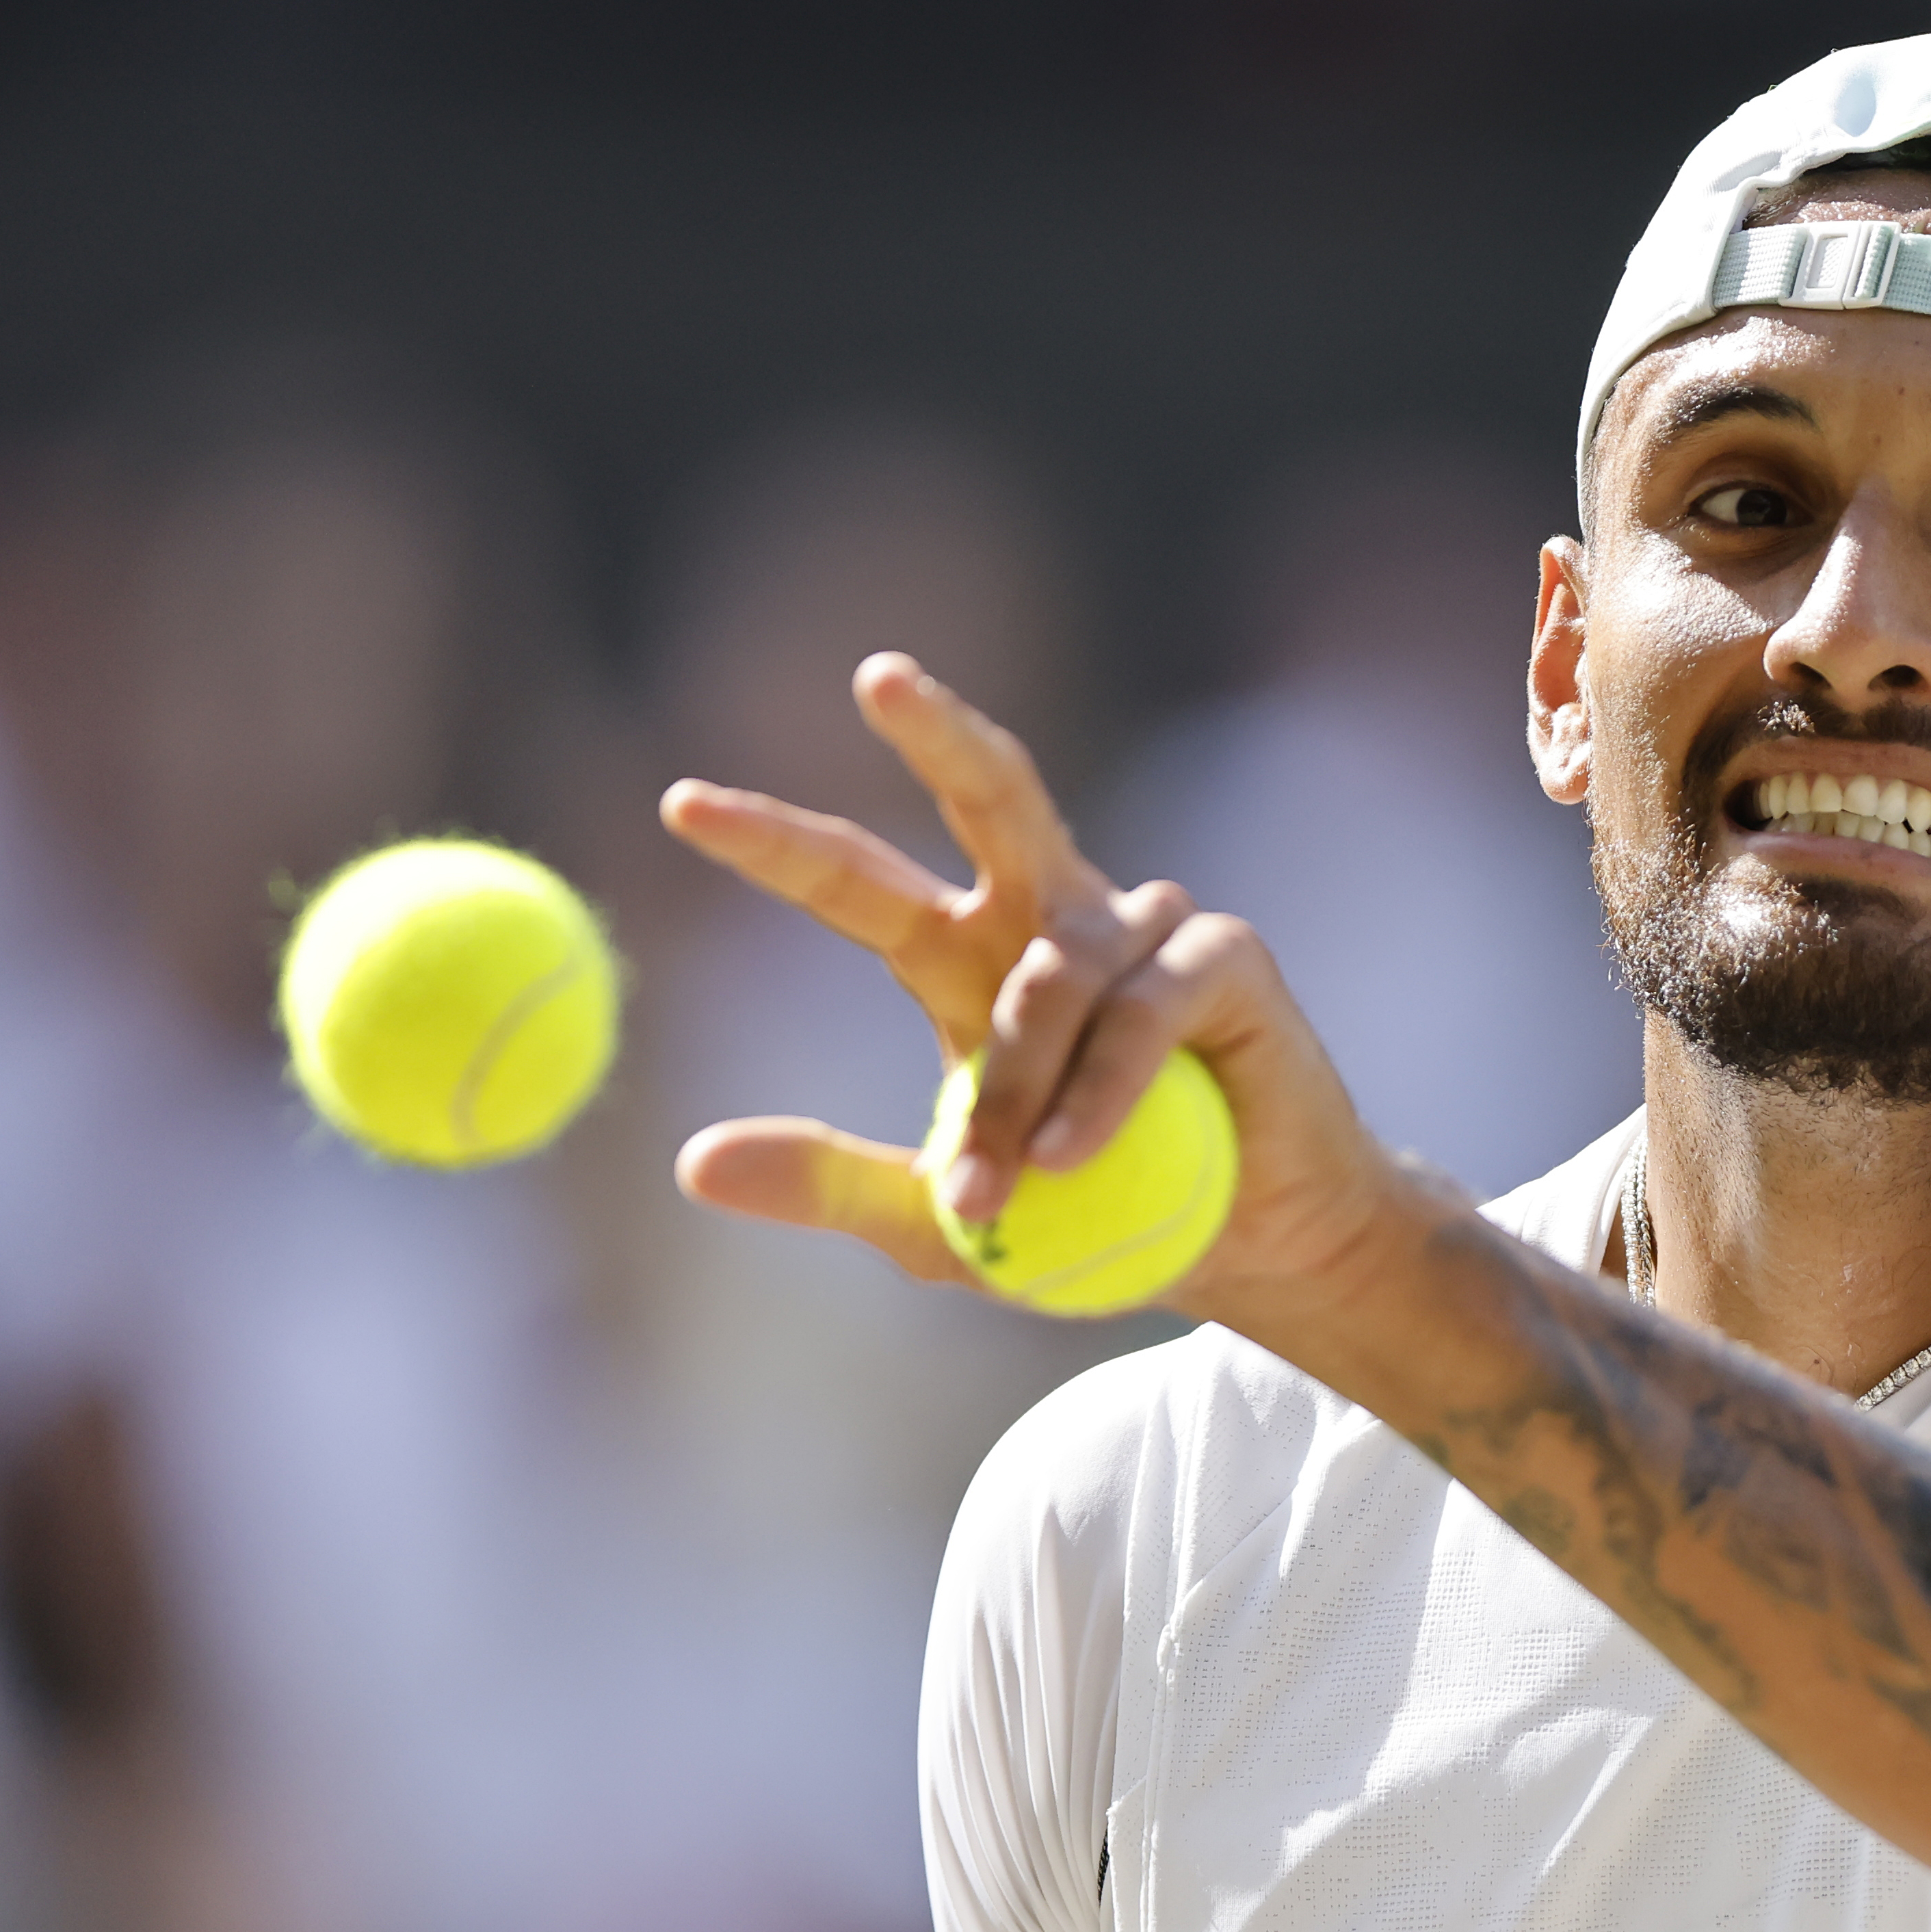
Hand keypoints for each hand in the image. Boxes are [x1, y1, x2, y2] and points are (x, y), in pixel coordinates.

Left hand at [658, 653, 1430, 1324]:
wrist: (1249, 1253)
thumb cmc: (1095, 1224)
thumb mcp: (939, 1222)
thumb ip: (829, 1182)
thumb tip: (689, 1164)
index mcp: (968, 959)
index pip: (858, 882)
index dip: (776, 842)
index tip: (681, 804)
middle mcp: (1055, 919)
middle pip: (989, 793)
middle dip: (938, 731)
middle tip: (879, 678)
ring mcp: (1146, 928)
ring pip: (1051, 974)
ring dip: (1019, 1084)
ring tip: (1005, 1190)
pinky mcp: (1225, 958)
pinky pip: (1139, 1011)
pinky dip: (1100, 1089)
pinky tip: (1078, 1157)